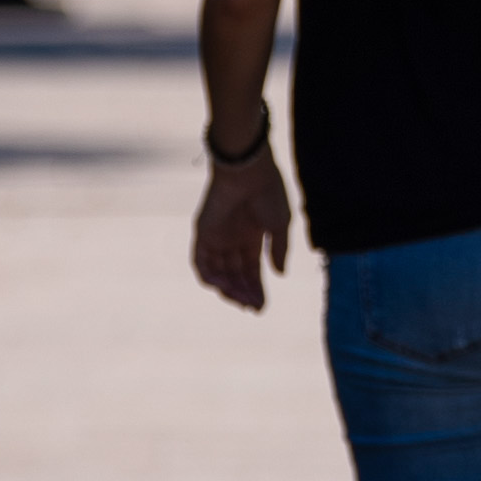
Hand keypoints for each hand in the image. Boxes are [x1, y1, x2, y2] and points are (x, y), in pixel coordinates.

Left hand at [190, 148, 291, 310]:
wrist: (248, 171)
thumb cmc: (268, 193)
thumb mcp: (280, 225)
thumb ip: (278, 250)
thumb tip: (279, 273)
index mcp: (252, 236)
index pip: (251, 269)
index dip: (256, 288)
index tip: (262, 307)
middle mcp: (233, 239)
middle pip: (235, 274)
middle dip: (243, 293)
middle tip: (251, 308)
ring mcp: (216, 237)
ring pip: (218, 272)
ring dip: (228, 289)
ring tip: (240, 300)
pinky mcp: (202, 233)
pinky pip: (201, 261)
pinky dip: (208, 276)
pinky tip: (222, 287)